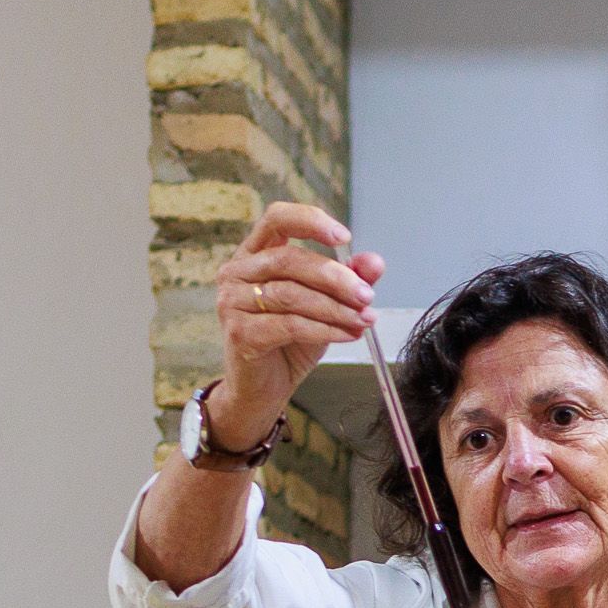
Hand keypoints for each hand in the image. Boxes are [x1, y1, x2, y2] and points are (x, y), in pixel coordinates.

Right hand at [210, 202, 382, 442]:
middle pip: (289, 259)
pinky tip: (348, 334)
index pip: (277, 218)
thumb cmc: (290, 341)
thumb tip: (374, 263)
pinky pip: (289, 325)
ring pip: (291, 294)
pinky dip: (325, 329)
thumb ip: (347, 280)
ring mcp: (232, 302)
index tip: (345, 237)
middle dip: (335, 277)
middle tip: (366, 295)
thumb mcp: (325, 305)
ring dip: (335, 307)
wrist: (265, 388)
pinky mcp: (239, 333)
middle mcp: (237, 271)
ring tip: (364, 319)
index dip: (310, 221)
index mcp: (254, 253)